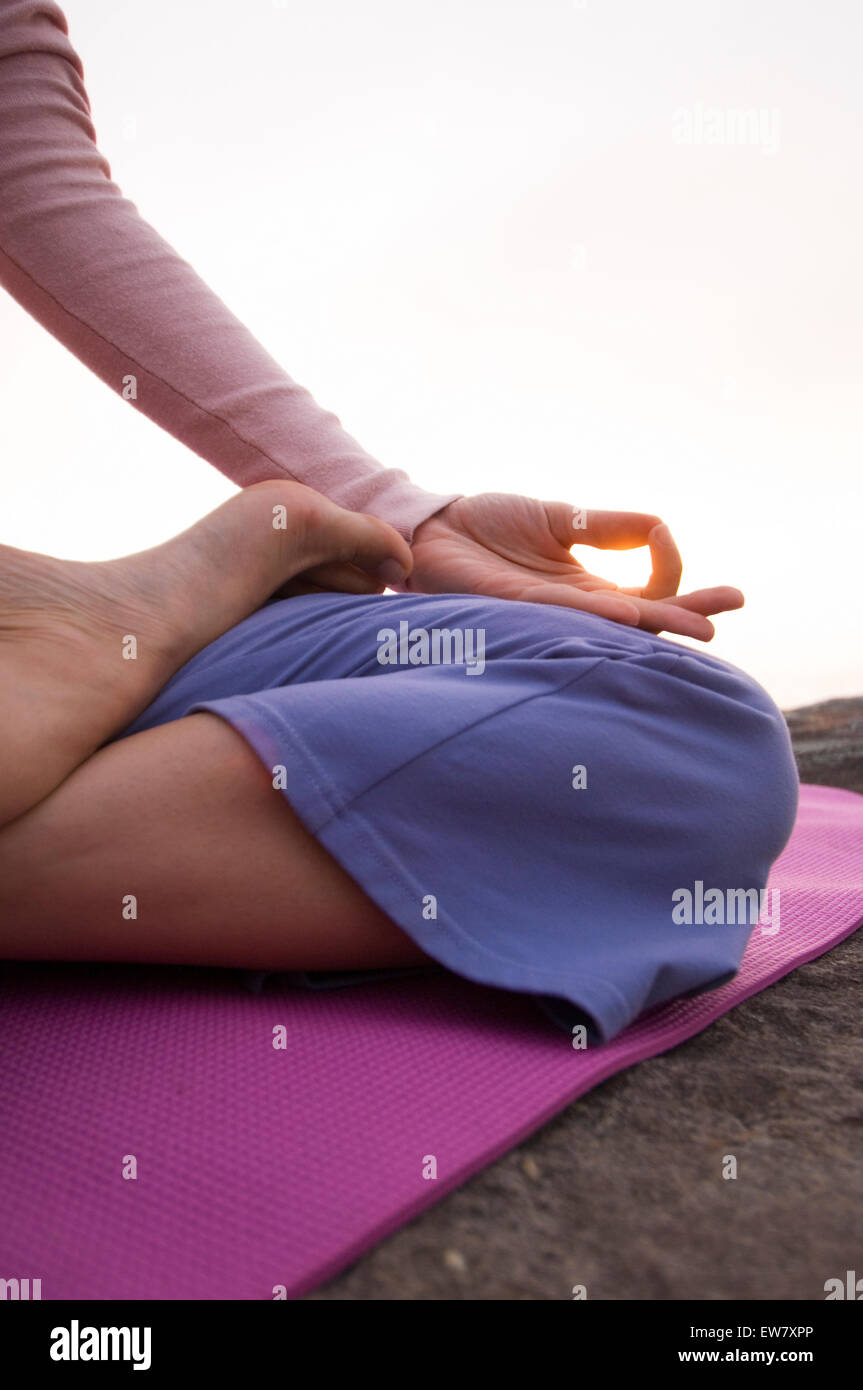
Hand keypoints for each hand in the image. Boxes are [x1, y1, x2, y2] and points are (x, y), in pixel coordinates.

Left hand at [402, 493, 742, 641]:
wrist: (435, 526)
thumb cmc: (490, 525)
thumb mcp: (563, 516)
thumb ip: (610, 526)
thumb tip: (660, 527)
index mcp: (590, 587)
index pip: (651, 595)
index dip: (679, 578)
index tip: (672, 544)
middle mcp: (576, 607)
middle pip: (644, 618)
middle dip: (689, 613)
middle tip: (730, 609)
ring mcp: (549, 611)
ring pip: (613, 624)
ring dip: (656, 622)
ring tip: (700, 627)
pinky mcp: (515, 607)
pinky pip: (565, 612)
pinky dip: (600, 612)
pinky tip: (629, 613)